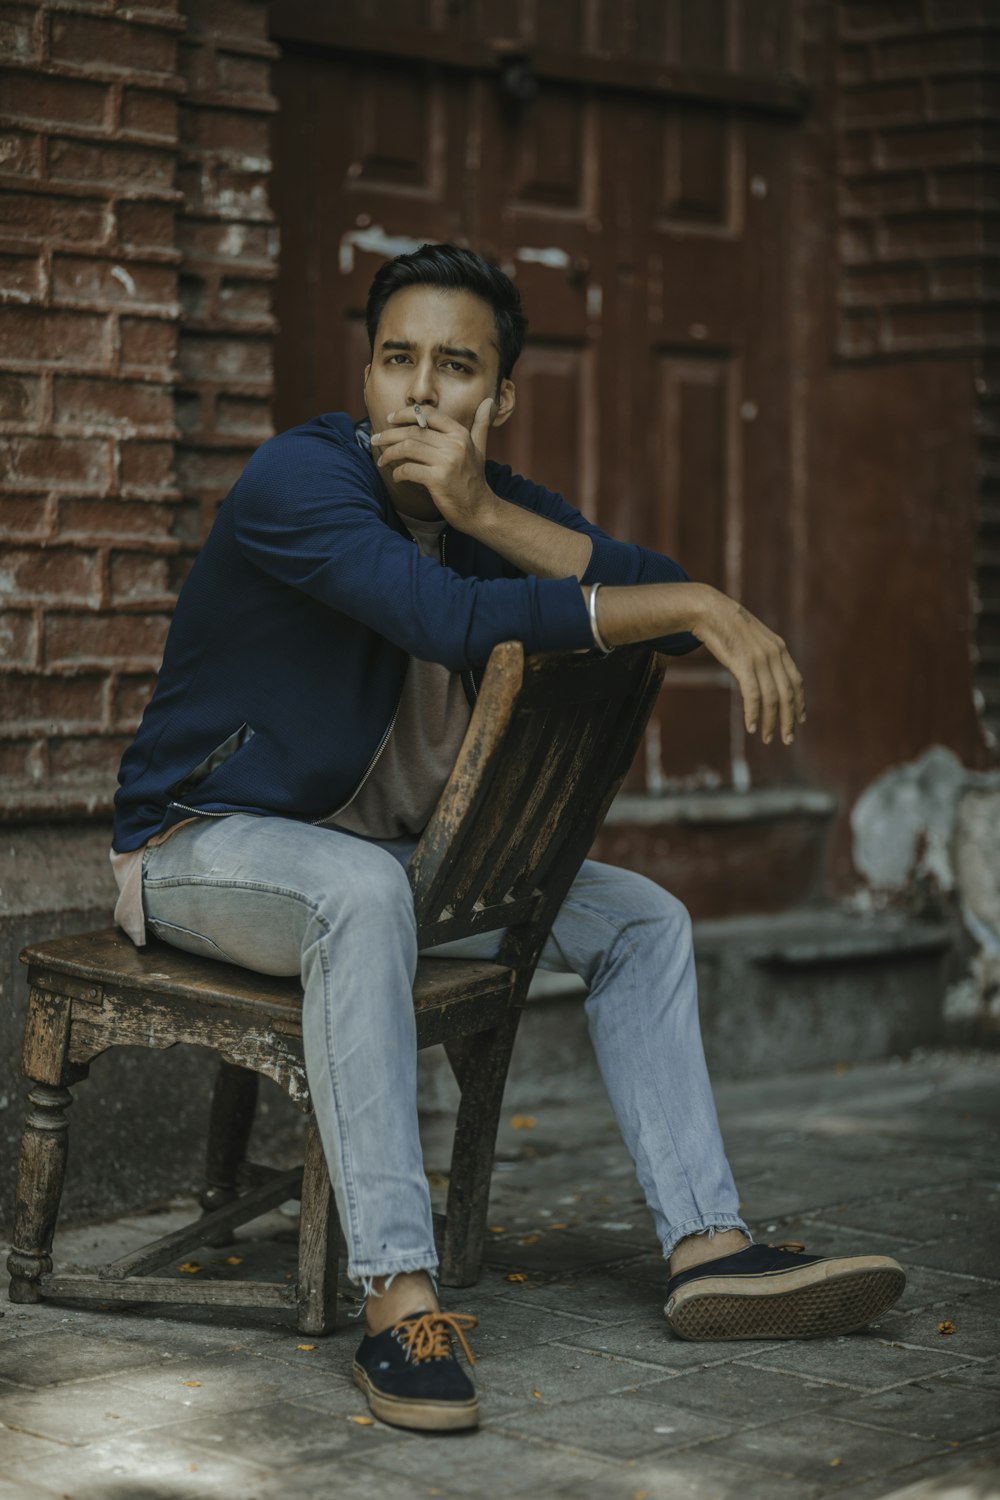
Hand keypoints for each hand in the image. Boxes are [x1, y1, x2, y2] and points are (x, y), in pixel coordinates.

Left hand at [369, 399, 496, 526]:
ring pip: (407, 447)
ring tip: (381, 459)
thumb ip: (481, 424)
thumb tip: (488, 401)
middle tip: (376, 439)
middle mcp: (454, 444)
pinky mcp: (438, 480)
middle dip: (389, 434)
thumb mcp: (480, 448)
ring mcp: (447, 462)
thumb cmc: (475, 479)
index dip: (405, 414)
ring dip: (389, 453)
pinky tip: (396, 476)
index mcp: (460, 434)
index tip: (390, 419)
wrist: (479, 510)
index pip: (428, 414)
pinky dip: (397, 472)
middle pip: (413, 430)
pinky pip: (408, 469)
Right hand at [693, 589, 805, 744]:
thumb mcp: (752, 639)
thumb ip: (762, 654)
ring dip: (772, 722)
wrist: (710, 611)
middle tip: (787, 739)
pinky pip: (753, 695)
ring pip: (772, 698)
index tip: (799, 720)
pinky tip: (752, 727)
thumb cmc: (727, 626)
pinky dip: (754, 714)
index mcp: (779, 648)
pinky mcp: (743, 664)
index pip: (796, 681)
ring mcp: (760, 659)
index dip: (799, 703)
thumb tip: (763, 671)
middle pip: (788, 694)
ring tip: (768, 738)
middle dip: (789, 720)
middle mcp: (774, 654)